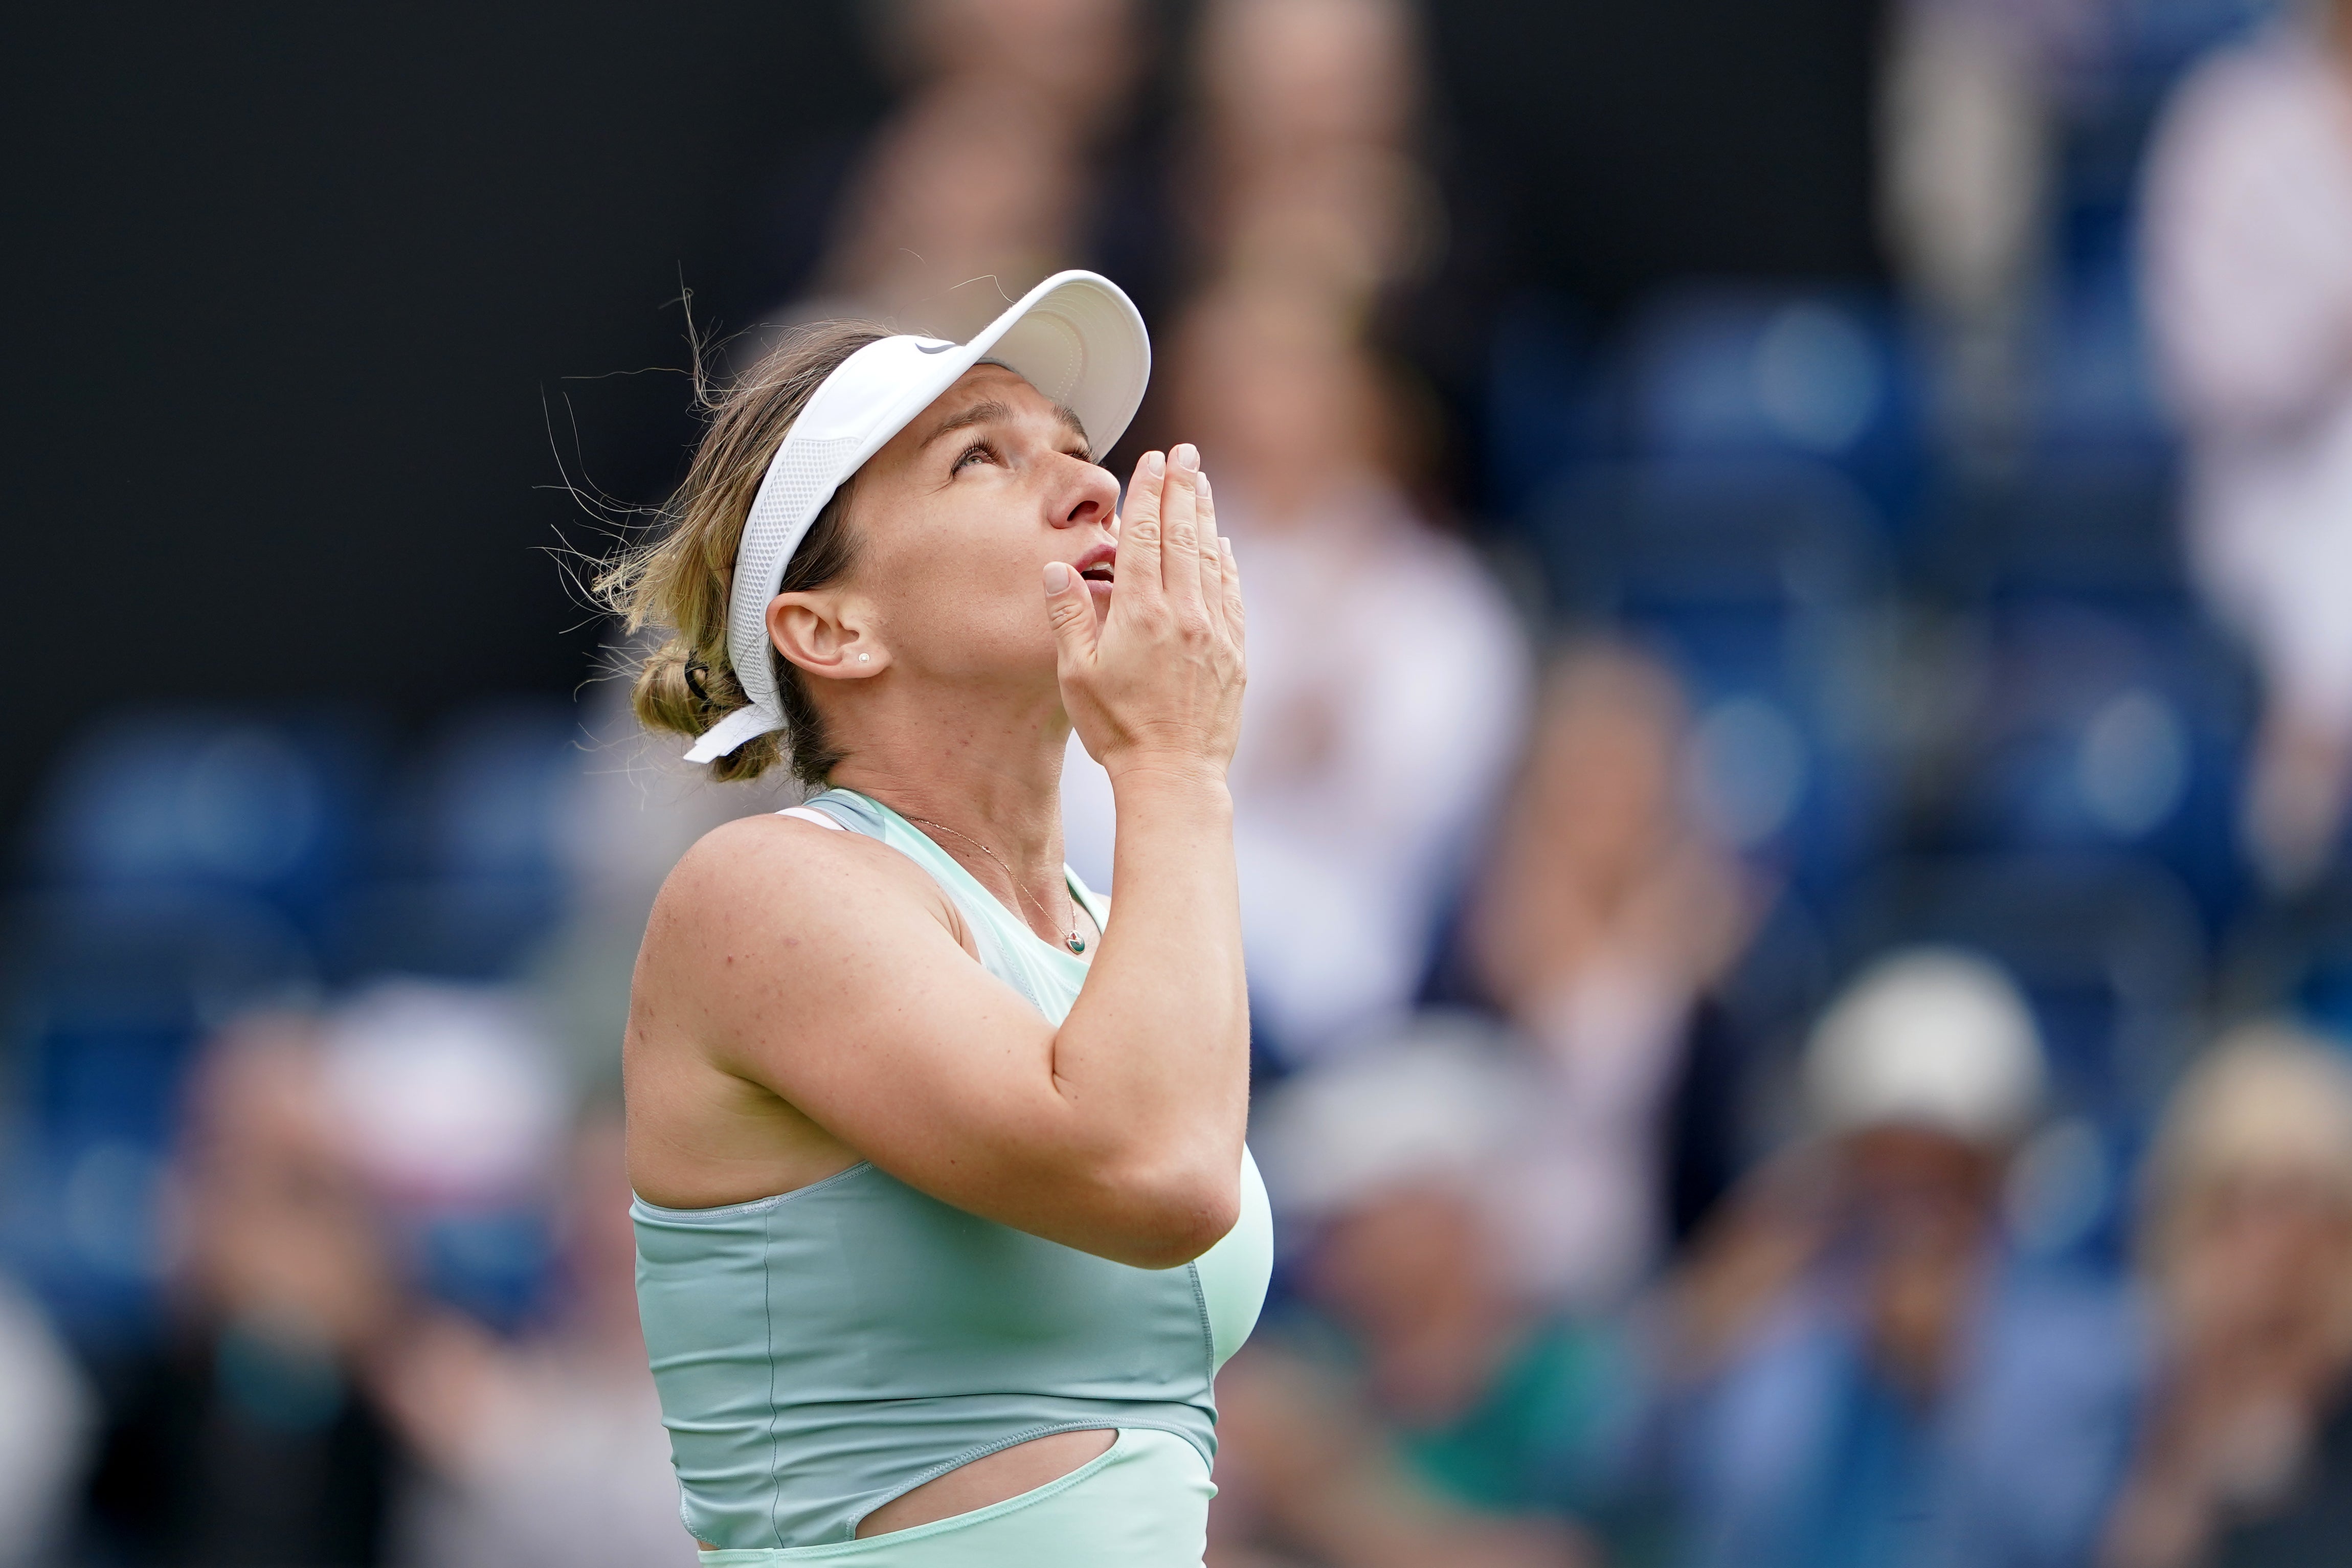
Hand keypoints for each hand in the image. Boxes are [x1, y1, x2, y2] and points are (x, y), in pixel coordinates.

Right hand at [1044, 442, 1245, 781]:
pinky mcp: (1234, 653)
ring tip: (1202, 481)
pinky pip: (1231, 593)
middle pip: (1182, 536)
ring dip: (1206, 515)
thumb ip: (1068, 616)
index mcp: (1140, 614)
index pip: (1144, 537)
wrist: (1174, 775)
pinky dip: (1227, 561)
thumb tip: (1056, 566)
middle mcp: (1182, 614)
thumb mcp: (1076, 675)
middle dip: (1182, 488)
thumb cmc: (1116, 729)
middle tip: (1184, 452)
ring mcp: (1213, 631)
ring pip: (1211, 558)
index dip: (1147, 494)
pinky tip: (1223, 543)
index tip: (1152, 460)